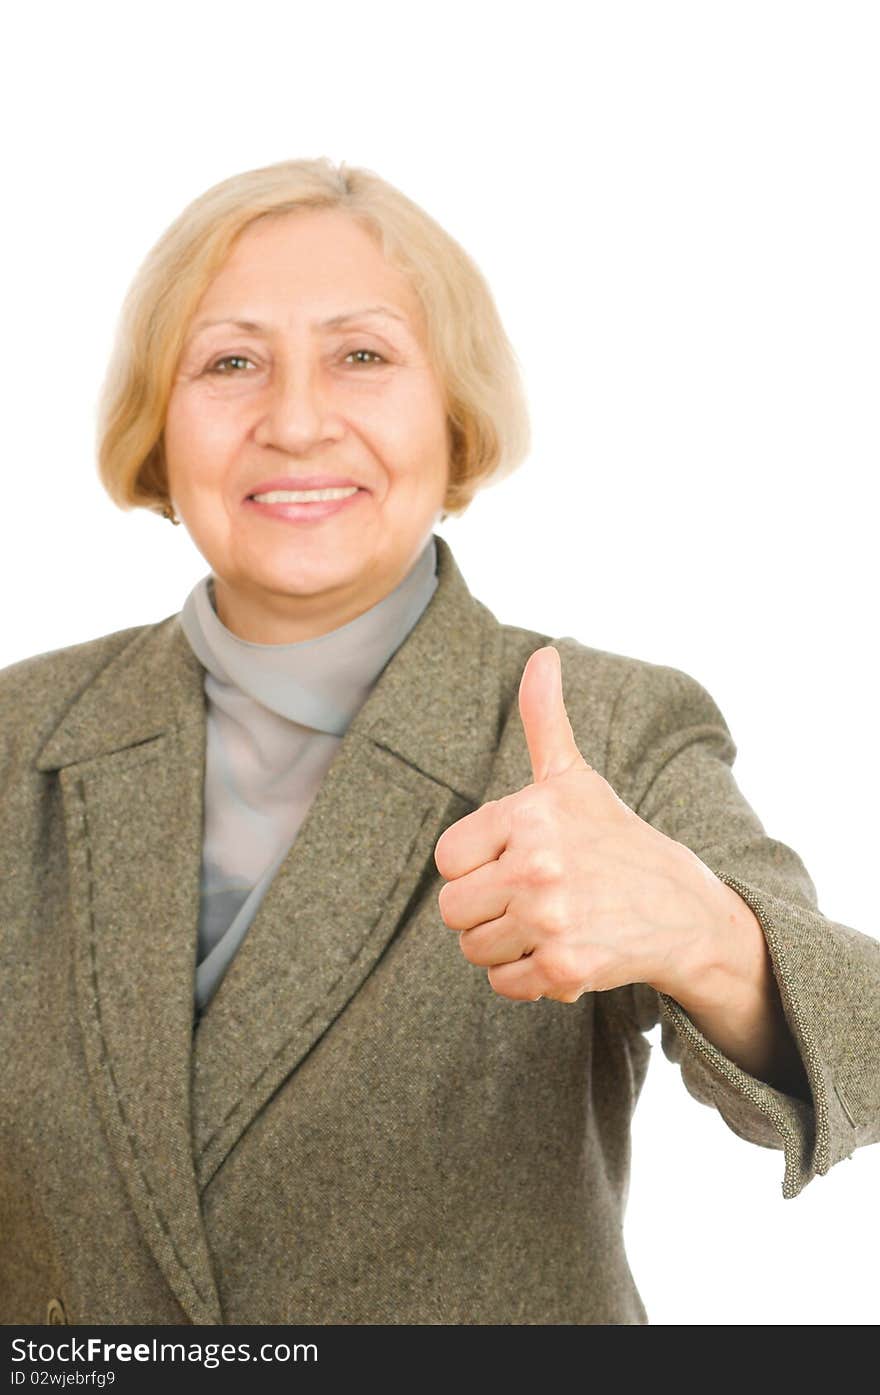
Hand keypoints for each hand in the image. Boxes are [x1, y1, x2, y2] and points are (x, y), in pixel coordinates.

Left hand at [433, 646, 721, 1003]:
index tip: (514, 860)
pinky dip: (525, 977)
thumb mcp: (575, 778)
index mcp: (529, 814)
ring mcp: (550, 919)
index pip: (448, 859)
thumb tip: (543, 654)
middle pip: (451, 909)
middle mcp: (537, 865)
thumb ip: (545, 719)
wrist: (683, 910)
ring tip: (547, 923)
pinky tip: (562, 950)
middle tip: (530, 898)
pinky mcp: (564, 968)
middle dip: (484, 909)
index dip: (476, 864)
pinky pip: (502, 983)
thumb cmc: (615, 840)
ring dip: (503, 945)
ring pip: (472, 949)